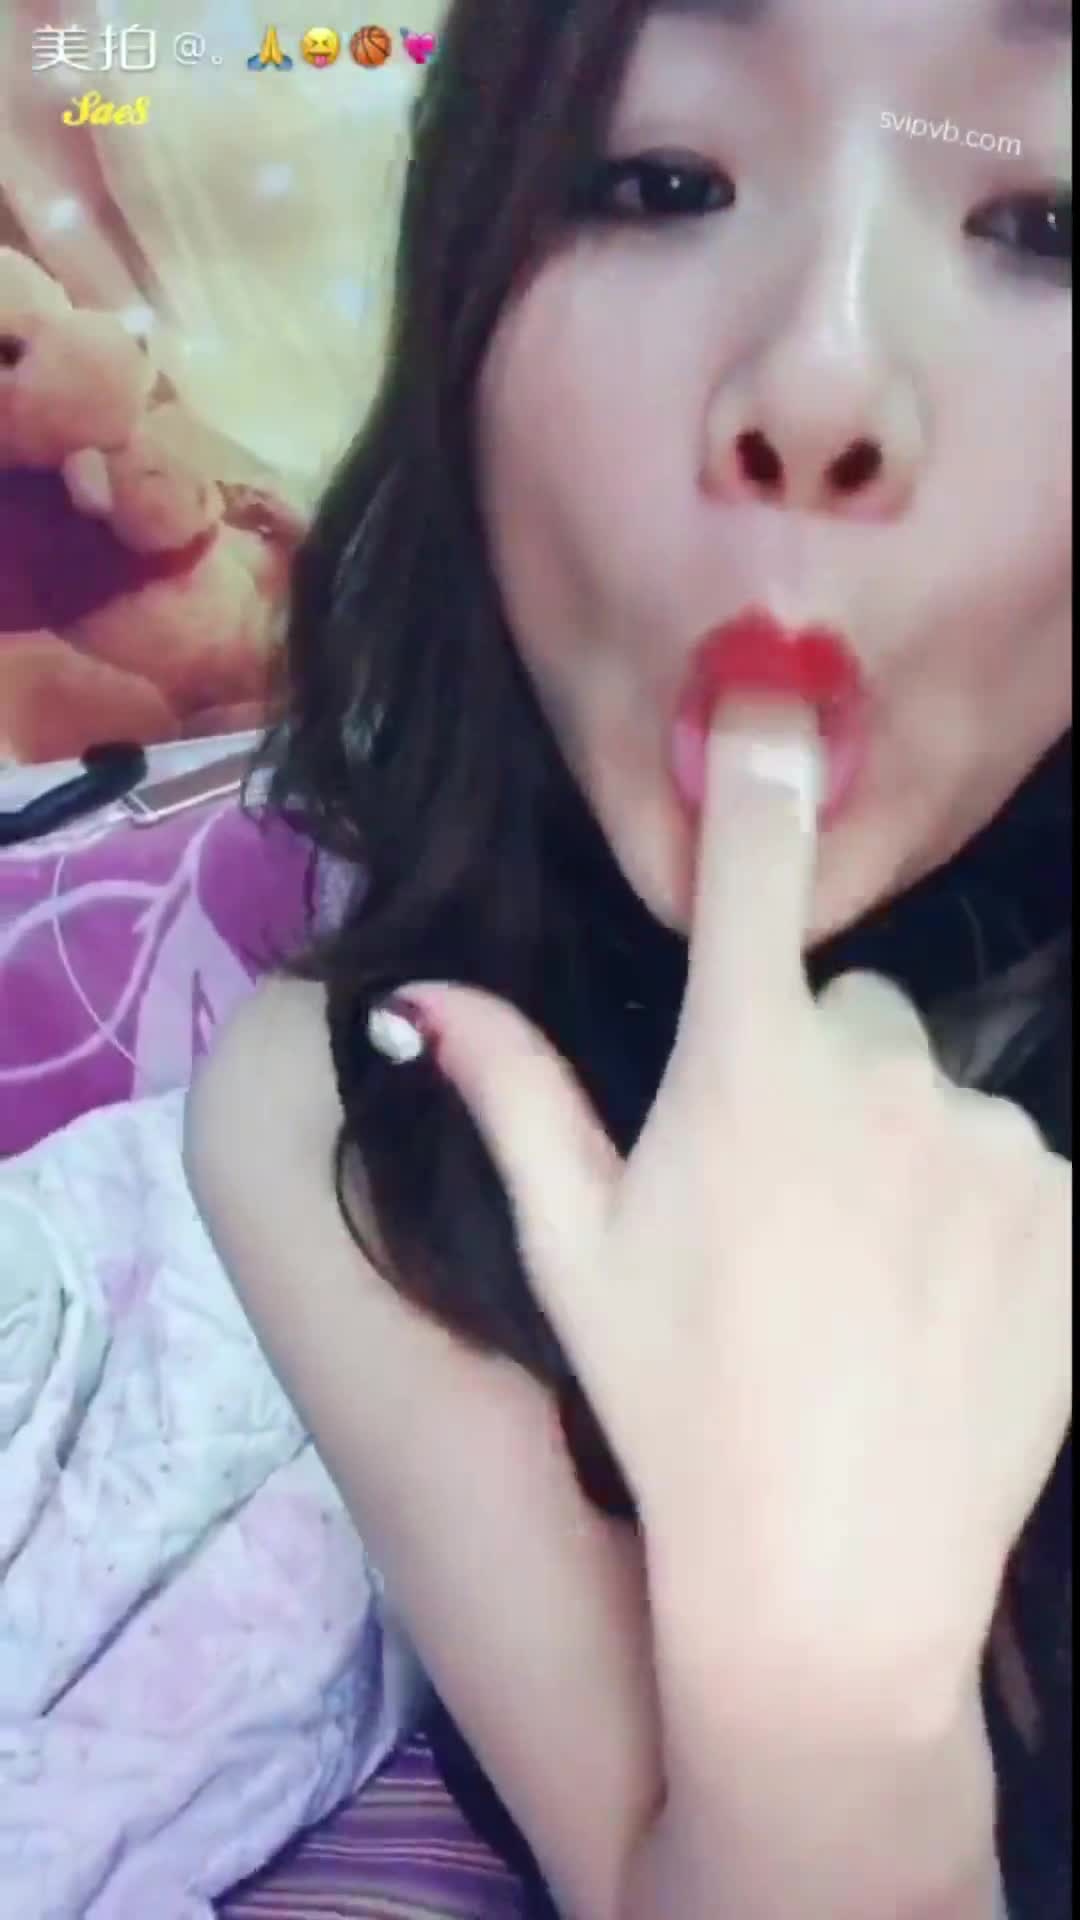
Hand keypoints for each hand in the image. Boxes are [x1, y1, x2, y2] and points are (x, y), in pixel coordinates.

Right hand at [383, 703, 1070, 1720]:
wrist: (830, 1579)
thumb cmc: (672, 1403)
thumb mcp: (571, 1248)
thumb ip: (510, 1091)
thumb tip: (419, 988)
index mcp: (746, 1067)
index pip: (756, 869)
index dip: (760, 770)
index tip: (772, 693)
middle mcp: (879, 1073)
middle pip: (847, 1010)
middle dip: (812, 1072)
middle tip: (775, 1205)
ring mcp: (992, 1140)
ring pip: (935, 1094)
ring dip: (900, 1152)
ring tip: (861, 1280)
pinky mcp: (1071, 1210)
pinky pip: (1016, 1166)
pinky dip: (980, 1214)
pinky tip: (937, 1308)